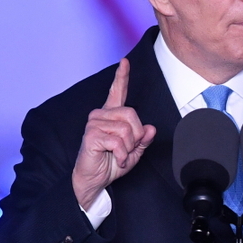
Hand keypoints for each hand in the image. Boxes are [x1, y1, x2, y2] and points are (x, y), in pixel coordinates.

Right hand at [71, 59, 156, 209]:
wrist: (94, 181)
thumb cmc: (111, 164)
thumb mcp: (134, 152)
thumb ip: (143, 139)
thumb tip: (150, 128)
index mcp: (111, 115)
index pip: (117, 92)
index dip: (122, 76)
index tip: (125, 62)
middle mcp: (101, 115)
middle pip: (131, 114)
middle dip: (136, 136)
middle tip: (128, 150)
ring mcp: (94, 124)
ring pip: (126, 129)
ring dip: (129, 148)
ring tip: (120, 156)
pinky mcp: (91, 135)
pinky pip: (118, 141)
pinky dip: (122, 154)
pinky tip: (116, 159)